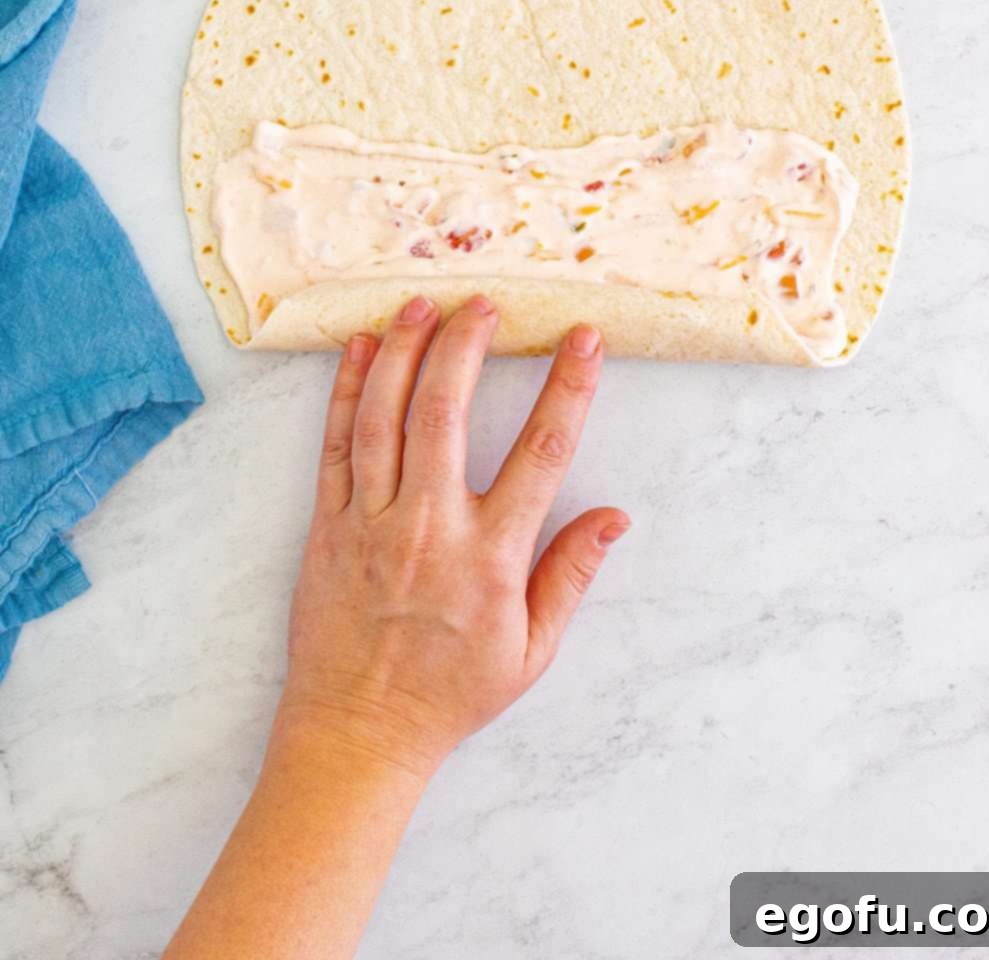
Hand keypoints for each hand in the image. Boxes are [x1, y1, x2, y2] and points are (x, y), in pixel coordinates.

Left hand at [275, 295, 629, 781]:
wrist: (358, 733)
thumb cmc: (449, 694)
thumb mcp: (531, 651)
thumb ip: (570, 575)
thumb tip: (614, 516)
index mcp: (490, 558)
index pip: (541, 454)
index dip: (567, 388)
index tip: (583, 339)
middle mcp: (429, 529)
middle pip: (447, 413)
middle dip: (467, 346)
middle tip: (483, 303)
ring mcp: (371, 523)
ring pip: (385, 417)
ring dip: (405, 352)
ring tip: (422, 304)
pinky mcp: (326, 527)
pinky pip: (335, 445)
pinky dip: (346, 391)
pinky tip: (362, 350)